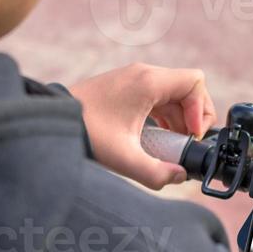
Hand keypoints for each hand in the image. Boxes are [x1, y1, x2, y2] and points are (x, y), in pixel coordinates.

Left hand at [70, 64, 215, 189]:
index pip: (195, 82)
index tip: (191, 133)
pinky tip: (158, 137)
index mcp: (148, 82)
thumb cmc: (85, 132)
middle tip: (187, 141)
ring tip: (174, 143)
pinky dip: (166, 116)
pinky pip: (158, 97)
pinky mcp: (126, 89)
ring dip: (181, 118)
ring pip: (174, 93)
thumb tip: (179, 176)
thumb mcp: (124, 159)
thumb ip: (156, 173)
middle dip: (194, 116)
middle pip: (188, 88)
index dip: (201, 109)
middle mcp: (143, 75)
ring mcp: (134, 80)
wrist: (51, 120)